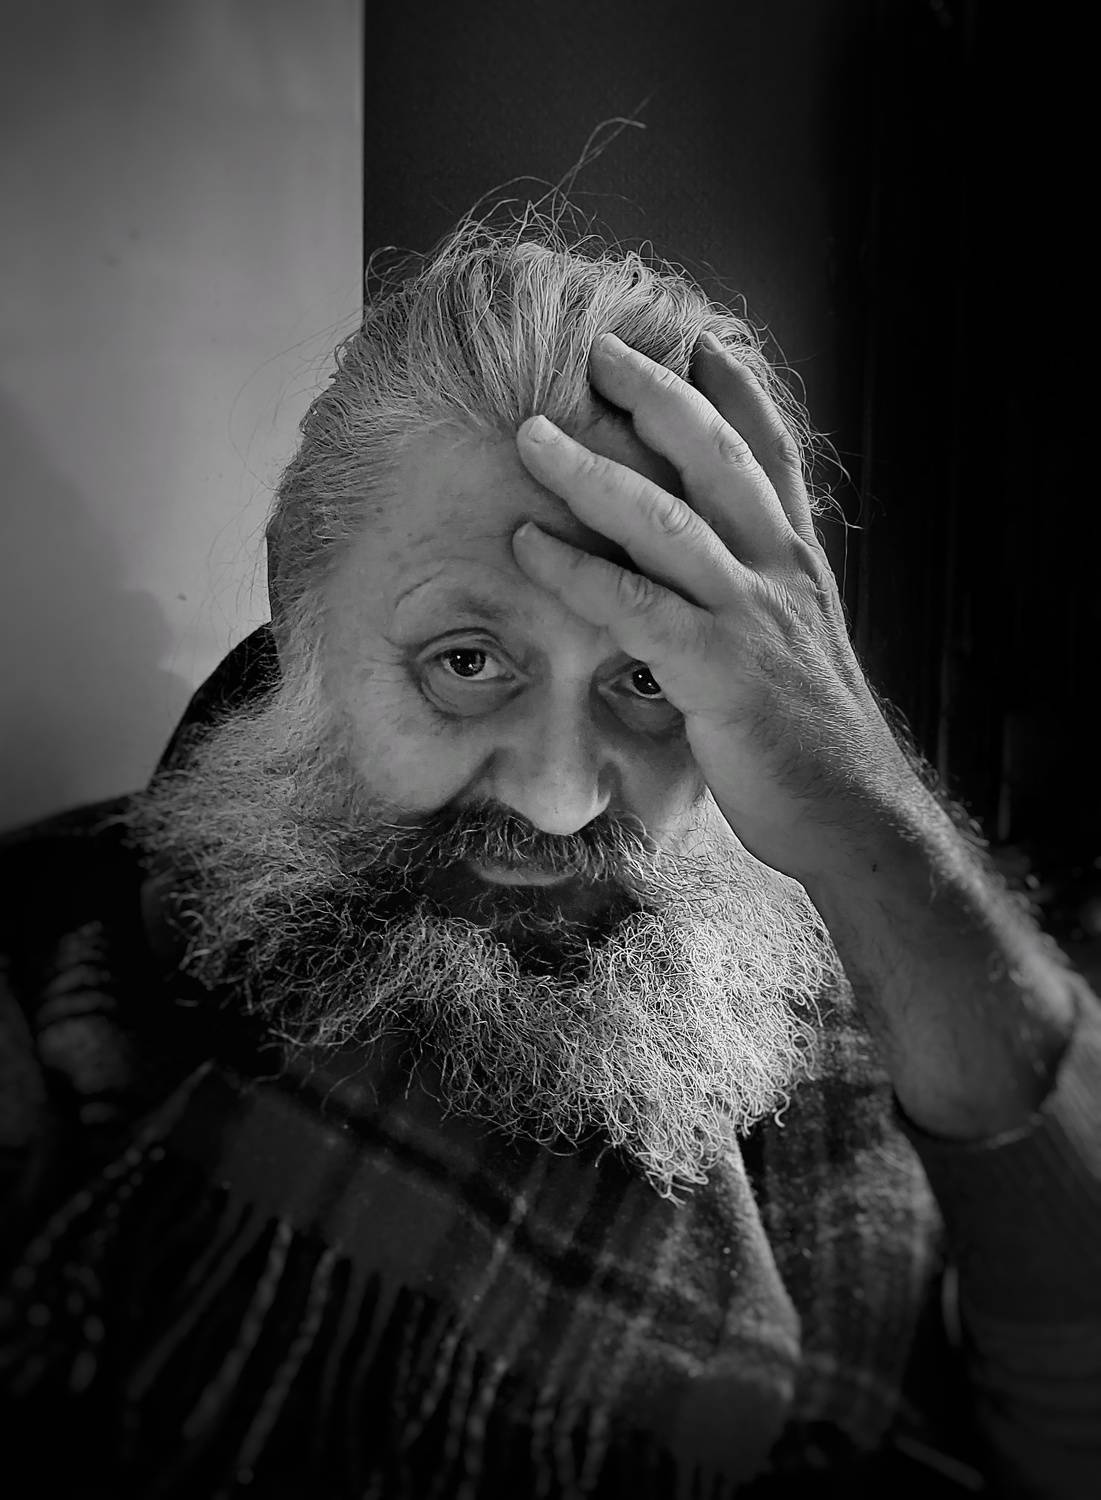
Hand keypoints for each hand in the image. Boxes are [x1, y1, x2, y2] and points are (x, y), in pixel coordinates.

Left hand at [511, 331, 910, 880]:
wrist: (858, 818)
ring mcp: (754, 618)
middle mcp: (782, 573)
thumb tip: (707, 578)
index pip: (774, 454)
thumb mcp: (794, 650)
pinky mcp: (722, 672)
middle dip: (656, 395)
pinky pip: (637, 608)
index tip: (698, 338)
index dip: (739, 389)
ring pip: (668, 519)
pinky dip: (577, 572)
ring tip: (532, 433)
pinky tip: (527, 546)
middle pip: (718, 457)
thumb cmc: (812, 742)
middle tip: (596, 351)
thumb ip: (757, 600)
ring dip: (593, 469)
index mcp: (799, 564)